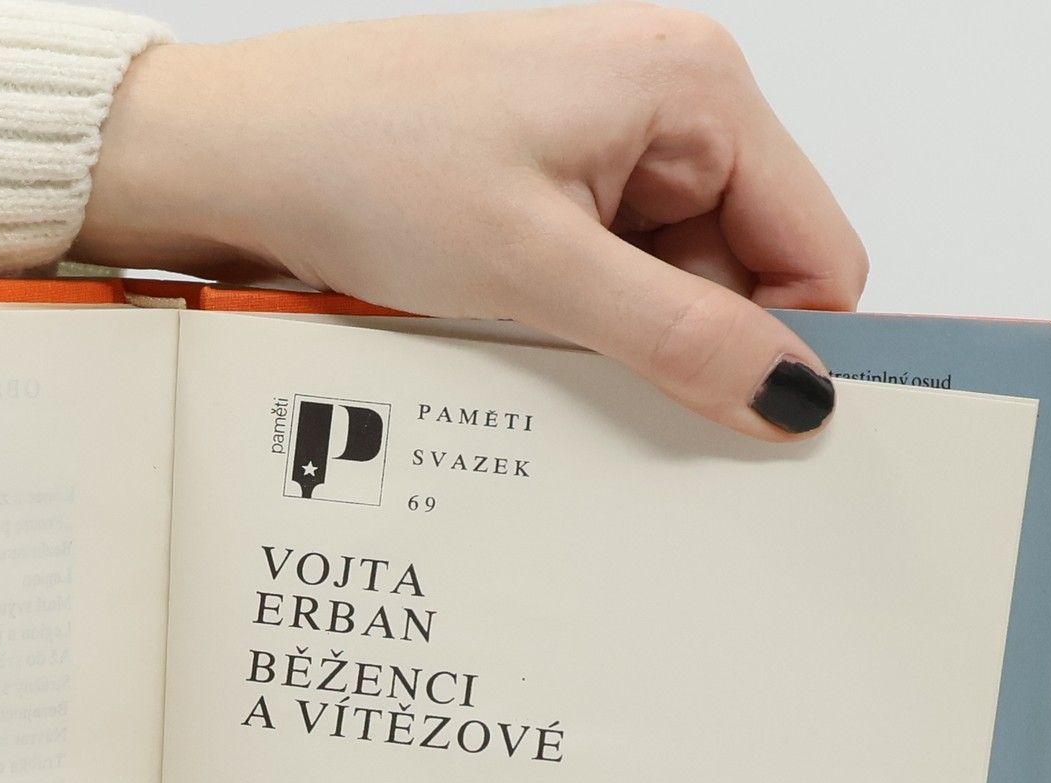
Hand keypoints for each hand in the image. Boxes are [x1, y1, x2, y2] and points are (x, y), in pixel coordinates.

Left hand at [77, 5, 866, 437]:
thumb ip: (679, 335)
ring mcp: (601, 150)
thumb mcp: (537, 267)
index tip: (738, 426)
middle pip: (741, 278)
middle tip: (586, 372)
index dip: (782, 347)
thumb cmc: (361, 157)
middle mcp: (663, 107)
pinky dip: (567, 325)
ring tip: (519, 329)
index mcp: (696, 88)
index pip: (817, 250)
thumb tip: (791, 395)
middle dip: (679, 344)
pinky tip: (504, 324)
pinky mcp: (546, 190)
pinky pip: (600, 285)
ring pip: (665, 291)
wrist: (232, 153)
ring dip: (611, 340)